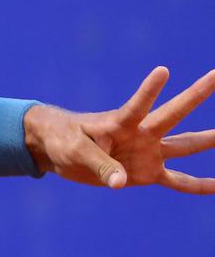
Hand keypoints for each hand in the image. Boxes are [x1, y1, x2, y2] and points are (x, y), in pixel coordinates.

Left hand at [24, 67, 214, 193]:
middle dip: (195, 95)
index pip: (138, 104)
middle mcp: (141, 134)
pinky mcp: (147, 173)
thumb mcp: (76, 150)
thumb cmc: (63, 140)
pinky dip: (199, 186)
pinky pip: (179, 181)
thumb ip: (99, 165)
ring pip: (186, 145)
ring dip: (209, 140)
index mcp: (120, 122)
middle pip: (174, 114)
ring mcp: (148, 153)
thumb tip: (120, 182)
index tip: (163, 70)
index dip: (149, 90)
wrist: (57, 149)